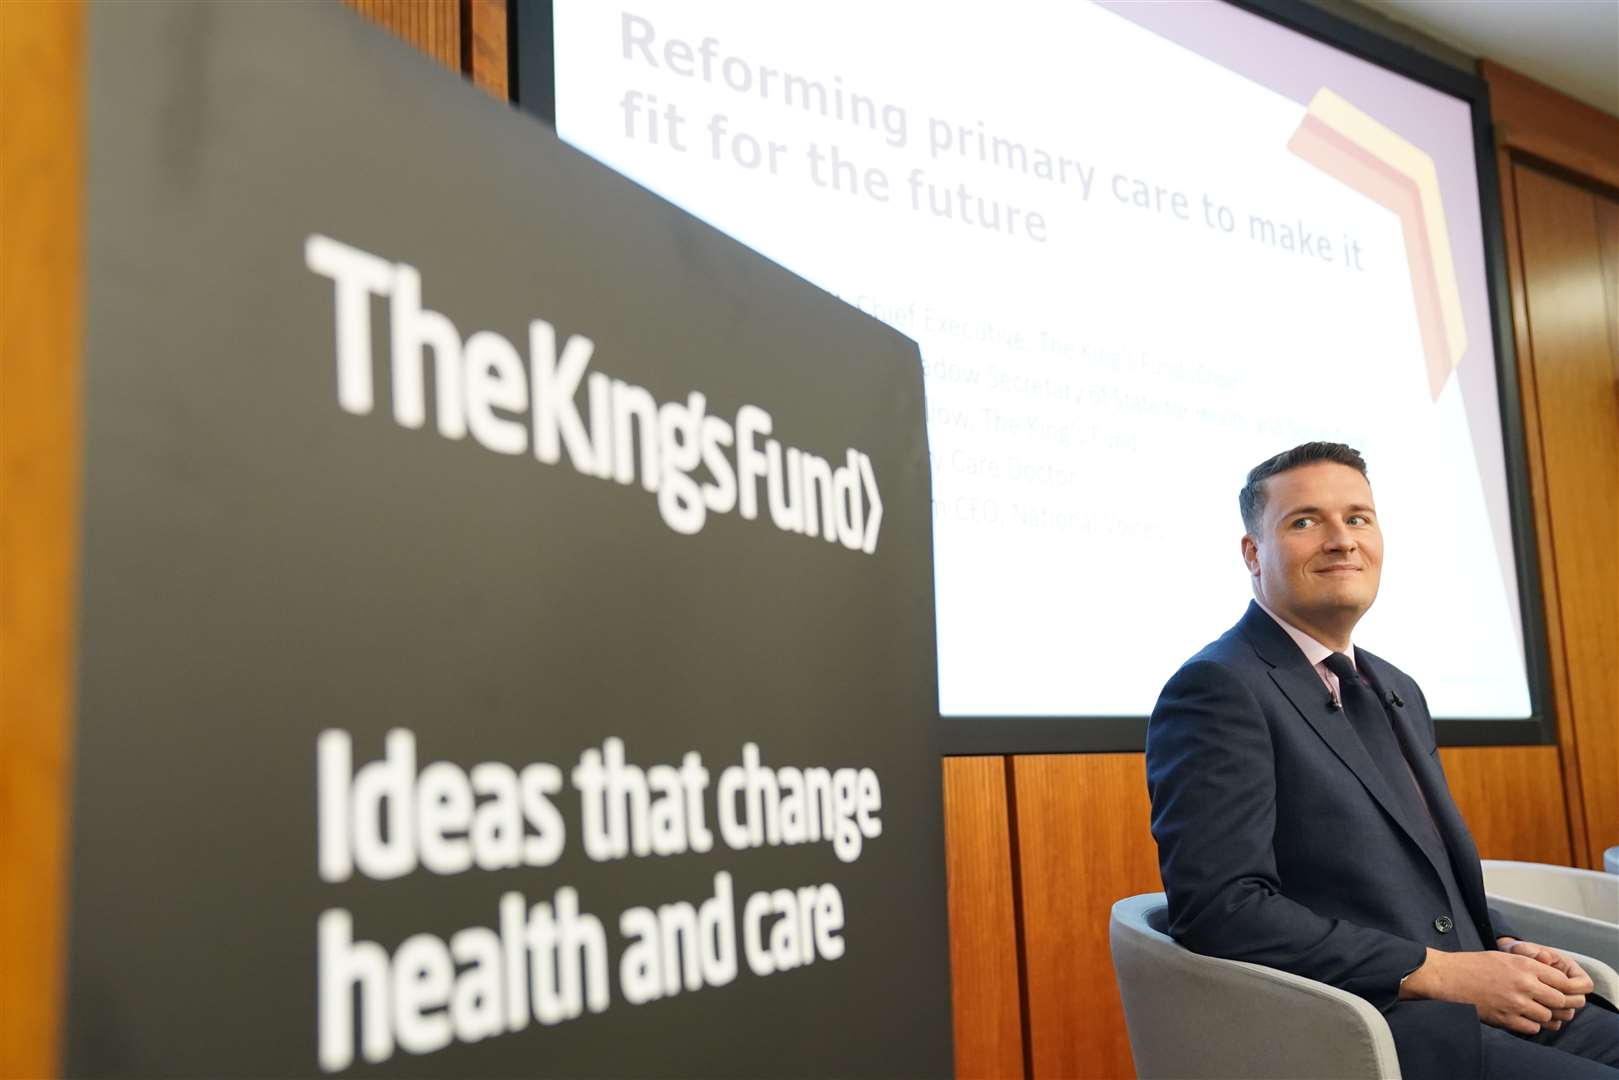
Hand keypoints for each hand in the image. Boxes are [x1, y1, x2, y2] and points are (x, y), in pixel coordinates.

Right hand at [1400, 947, 1584, 1034]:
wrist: (1446, 977)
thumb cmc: (1472, 964)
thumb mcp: (1504, 956)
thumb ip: (1530, 966)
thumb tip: (1553, 977)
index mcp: (1525, 965)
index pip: (1563, 981)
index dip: (1567, 989)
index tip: (1563, 992)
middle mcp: (1524, 984)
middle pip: (1560, 1001)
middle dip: (1559, 1004)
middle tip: (1551, 1004)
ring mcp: (1515, 1002)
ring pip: (1547, 1017)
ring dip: (1543, 1015)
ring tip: (1532, 1010)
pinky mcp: (1505, 1018)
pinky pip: (1532, 1028)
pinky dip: (1531, 1025)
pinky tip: (1521, 1018)